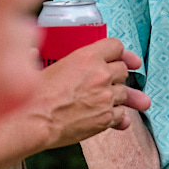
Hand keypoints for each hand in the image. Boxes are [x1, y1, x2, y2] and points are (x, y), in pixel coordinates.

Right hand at [30, 37, 150, 149]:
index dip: (121, 53)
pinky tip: (119, 120)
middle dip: (120, 76)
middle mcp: (101, 74)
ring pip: (125, 93)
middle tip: (119, 82)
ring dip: (127, 98)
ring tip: (139, 102)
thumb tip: (29, 50)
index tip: (127, 59)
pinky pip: (121, 115)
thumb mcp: (37, 67)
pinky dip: (120, 117)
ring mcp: (105, 97)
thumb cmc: (30, 94)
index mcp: (86, 57)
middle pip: (123, 70)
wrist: (33, 121)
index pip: (116, 46)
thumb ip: (39, 57)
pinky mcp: (106, 118)